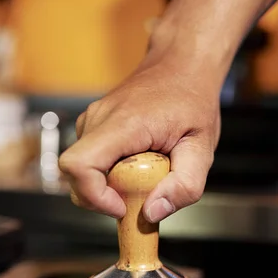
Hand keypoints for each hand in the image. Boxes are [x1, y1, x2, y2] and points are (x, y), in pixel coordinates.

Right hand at [58, 56, 220, 221]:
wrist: (183, 64)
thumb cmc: (192, 100)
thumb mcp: (202, 149)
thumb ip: (184, 186)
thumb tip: (152, 213)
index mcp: (123, 124)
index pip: (78, 165)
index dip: (94, 196)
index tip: (122, 206)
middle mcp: (99, 119)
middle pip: (75, 175)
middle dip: (103, 198)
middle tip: (141, 194)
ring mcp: (92, 120)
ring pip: (83, 171)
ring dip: (110, 185)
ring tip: (145, 172)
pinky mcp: (93, 126)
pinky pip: (92, 162)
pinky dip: (111, 174)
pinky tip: (138, 164)